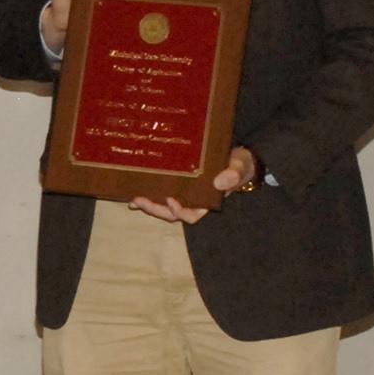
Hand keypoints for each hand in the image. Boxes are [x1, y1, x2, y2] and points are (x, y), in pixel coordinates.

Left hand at [129, 146, 256, 224]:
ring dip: (148, 205)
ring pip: (164, 207)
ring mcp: (186, 196)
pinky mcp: (179, 186)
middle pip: (172, 214)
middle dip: (155, 209)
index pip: (192, 215)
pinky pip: (162, 194)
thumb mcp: (239, 167)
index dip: (180, 211)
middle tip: (139, 201)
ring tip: (133, 200)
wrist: (238, 158)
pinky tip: (135, 192)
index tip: (171, 200)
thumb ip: (233, 174)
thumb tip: (220, 182)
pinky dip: (149, 195)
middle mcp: (195, 202)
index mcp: (208, 202)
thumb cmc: (240, 165)